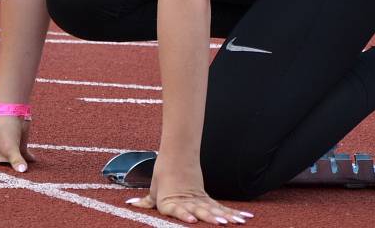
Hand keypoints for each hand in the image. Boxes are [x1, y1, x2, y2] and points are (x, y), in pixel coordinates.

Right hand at [0, 115, 35, 171]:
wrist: (17, 116)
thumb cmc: (7, 132)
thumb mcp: (11, 149)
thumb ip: (17, 161)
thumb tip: (23, 171)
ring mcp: (9, 150)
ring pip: (10, 162)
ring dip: (14, 168)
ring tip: (17, 179)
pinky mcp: (20, 146)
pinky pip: (25, 157)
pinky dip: (28, 160)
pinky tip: (34, 163)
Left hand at [126, 154, 252, 224]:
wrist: (177, 154)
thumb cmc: (163, 173)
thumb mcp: (154, 188)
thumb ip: (146, 201)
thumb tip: (131, 204)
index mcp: (170, 201)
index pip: (179, 209)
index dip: (185, 215)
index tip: (193, 219)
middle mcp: (186, 201)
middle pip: (201, 210)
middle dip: (211, 218)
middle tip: (222, 224)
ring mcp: (198, 199)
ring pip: (213, 208)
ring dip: (226, 216)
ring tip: (237, 222)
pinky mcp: (205, 198)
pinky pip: (219, 207)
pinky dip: (231, 212)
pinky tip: (243, 218)